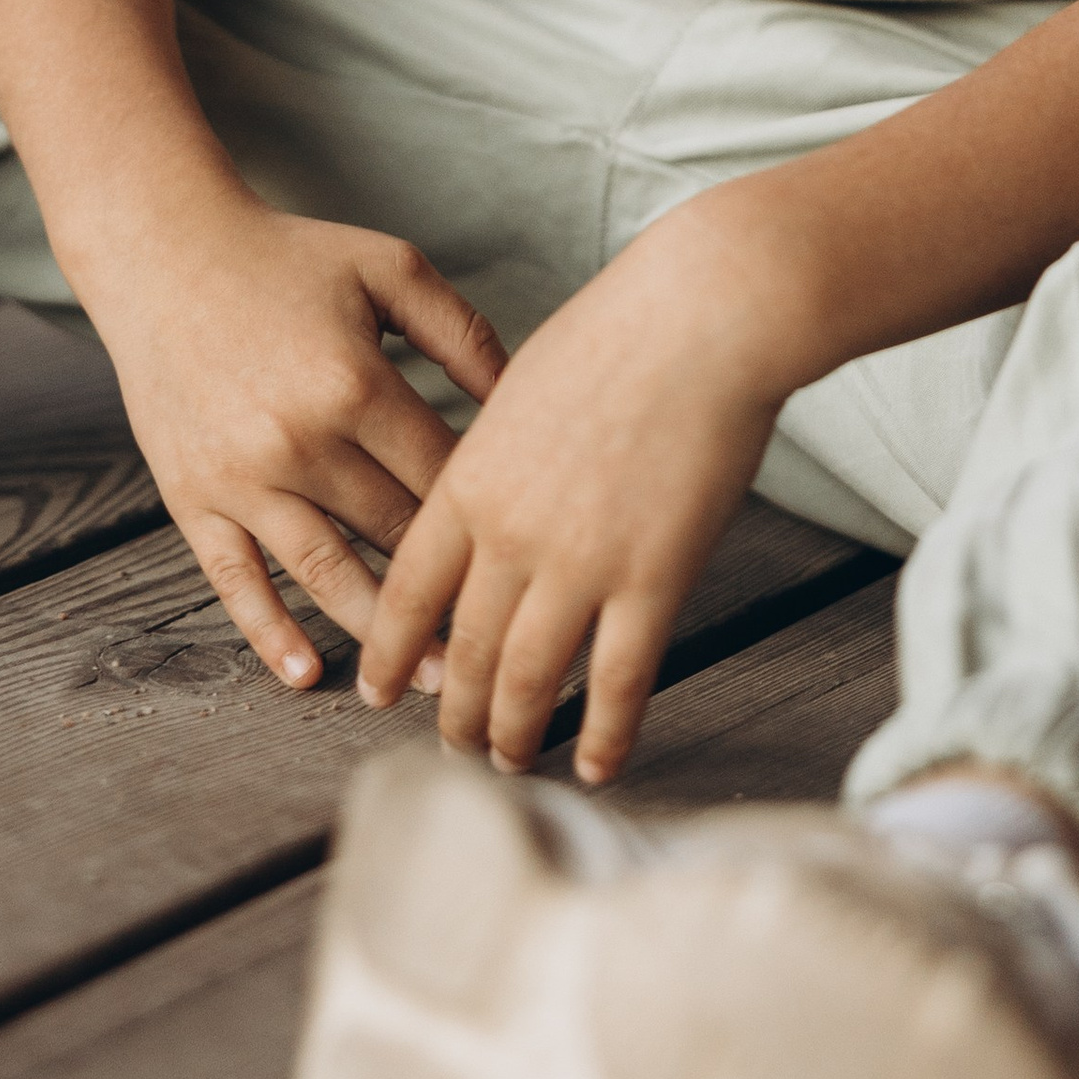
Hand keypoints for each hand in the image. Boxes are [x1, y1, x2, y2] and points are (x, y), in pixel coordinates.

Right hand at [81, 185, 507, 690]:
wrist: (165, 253)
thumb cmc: (289, 257)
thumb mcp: (388, 269)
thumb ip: (464, 332)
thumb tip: (526, 402)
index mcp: (354, 384)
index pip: (443, 477)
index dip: (492, 518)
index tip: (534, 552)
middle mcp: (297, 442)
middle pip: (394, 535)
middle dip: (453, 590)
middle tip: (510, 643)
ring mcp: (240, 478)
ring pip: (327, 576)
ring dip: (383, 637)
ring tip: (433, 685)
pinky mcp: (192, 499)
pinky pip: (236, 581)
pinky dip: (271, 633)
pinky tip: (308, 673)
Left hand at [357, 206, 789, 783]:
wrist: (700, 318)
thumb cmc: (619, 333)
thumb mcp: (520, 388)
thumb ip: (493, 458)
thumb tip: (482, 500)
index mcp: (470, 480)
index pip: (409, 591)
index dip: (389, 651)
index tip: (378, 689)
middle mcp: (511, 533)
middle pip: (463, 650)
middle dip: (453, 712)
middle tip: (454, 745)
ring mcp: (581, 563)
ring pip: (528, 679)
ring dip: (514, 733)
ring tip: (510, 759)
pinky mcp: (653, 579)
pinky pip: (618, 680)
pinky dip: (604, 732)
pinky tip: (598, 761)